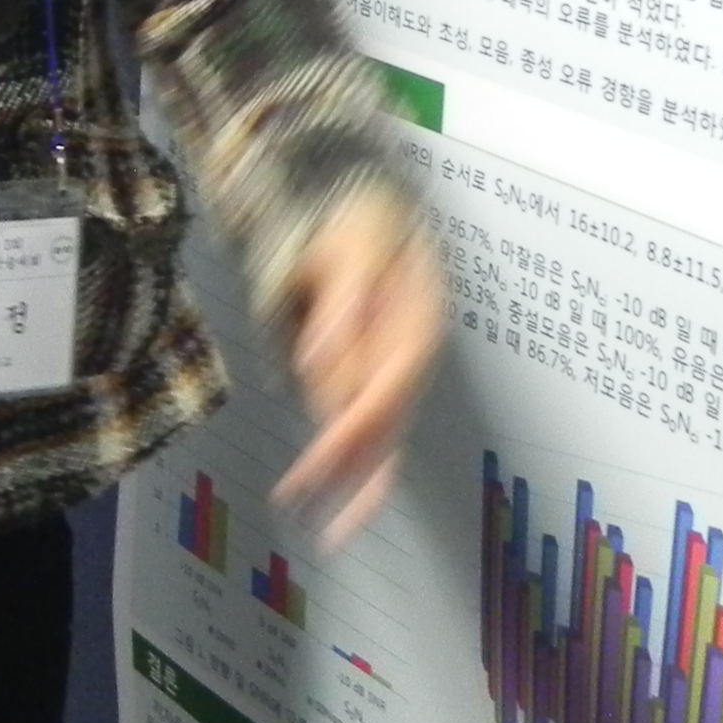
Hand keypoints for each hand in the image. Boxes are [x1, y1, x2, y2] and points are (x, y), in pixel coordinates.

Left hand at [270, 186, 445, 549]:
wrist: (376, 205)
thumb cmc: (363, 223)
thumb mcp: (350, 246)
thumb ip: (339, 304)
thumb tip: (318, 357)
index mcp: (414, 327)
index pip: (383, 389)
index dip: (353, 428)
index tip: (322, 456)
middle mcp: (410, 359)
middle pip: (382, 426)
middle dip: (345, 471)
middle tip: (307, 508)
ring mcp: (396, 373)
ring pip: (375, 438)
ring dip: (343, 479)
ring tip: (308, 517)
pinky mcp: (377, 380)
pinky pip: (364, 429)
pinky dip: (344, 463)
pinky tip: (318, 492)